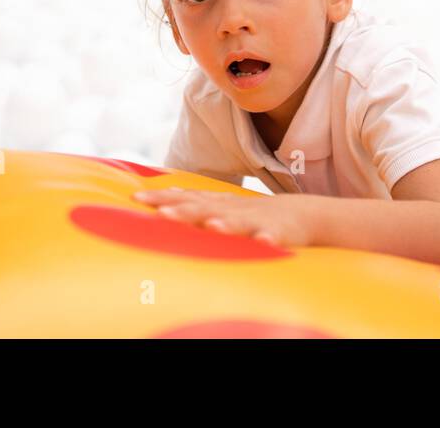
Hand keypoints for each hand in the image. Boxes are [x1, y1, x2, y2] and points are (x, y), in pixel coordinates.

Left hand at [132, 187, 315, 247]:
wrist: (302, 215)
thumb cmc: (254, 215)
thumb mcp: (223, 208)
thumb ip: (195, 204)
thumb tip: (162, 199)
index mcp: (218, 204)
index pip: (186, 198)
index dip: (163, 197)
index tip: (137, 198)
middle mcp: (234, 209)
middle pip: (205, 208)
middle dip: (183, 211)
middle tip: (160, 212)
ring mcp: (257, 220)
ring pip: (238, 221)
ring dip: (224, 224)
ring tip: (210, 226)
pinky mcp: (281, 232)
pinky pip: (275, 236)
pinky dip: (269, 239)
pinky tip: (264, 242)